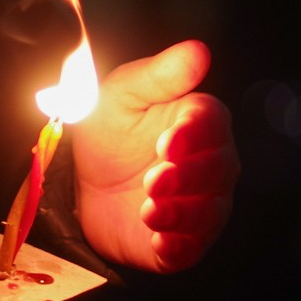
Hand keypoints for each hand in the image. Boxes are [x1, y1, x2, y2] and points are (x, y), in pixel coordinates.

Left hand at [69, 39, 237, 272]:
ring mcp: (201, 205)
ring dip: (182, 212)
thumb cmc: (110, 133)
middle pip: (219, 170)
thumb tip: (197, 51)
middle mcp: (210, 164)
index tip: (169, 140)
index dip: (195, 133)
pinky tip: (159, 241)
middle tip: (155, 177)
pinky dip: (179, 247)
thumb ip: (157, 75)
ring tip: (150, 208)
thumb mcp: (121, 95)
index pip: (213, 124)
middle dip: (189, 176)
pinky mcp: (184, 241)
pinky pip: (192, 249)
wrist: (81, 185)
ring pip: (210, 212)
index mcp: (199, 122)